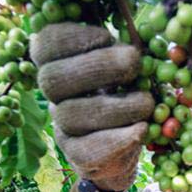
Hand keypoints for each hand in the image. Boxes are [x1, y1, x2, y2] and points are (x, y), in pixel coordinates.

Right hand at [30, 23, 153, 191]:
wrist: (127, 142)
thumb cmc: (127, 89)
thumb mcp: (125, 63)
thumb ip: (120, 49)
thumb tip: (133, 40)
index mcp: (59, 64)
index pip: (45, 45)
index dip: (71, 38)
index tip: (106, 36)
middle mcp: (54, 95)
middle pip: (53, 80)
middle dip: (98, 67)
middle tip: (133, 61)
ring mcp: (62, 126)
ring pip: (71, 116)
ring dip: (117, 107)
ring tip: (147, 103)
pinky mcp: (77, 155)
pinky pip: (89, 150)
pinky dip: (120, 139)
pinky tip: (141, 130)